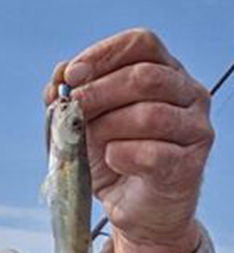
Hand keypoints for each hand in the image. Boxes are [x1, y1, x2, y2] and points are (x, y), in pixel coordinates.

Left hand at [44, 29, 214, 252]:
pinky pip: (152, 154)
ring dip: (108, 128)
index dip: (103, 54)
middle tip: (73, 110)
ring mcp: (195, 128)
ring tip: (94, 143)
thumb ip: (69, 97)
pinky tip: (114, 161)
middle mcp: (187, 94)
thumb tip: (58, 75)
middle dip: (99, 93)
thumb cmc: (112, 159)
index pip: (141, 43)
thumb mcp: (82, 124)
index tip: (72, 75)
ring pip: (150, 114)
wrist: (132, 208)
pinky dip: (121, 156)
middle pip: (145, 76)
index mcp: (164, 73)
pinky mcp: (190, 164)